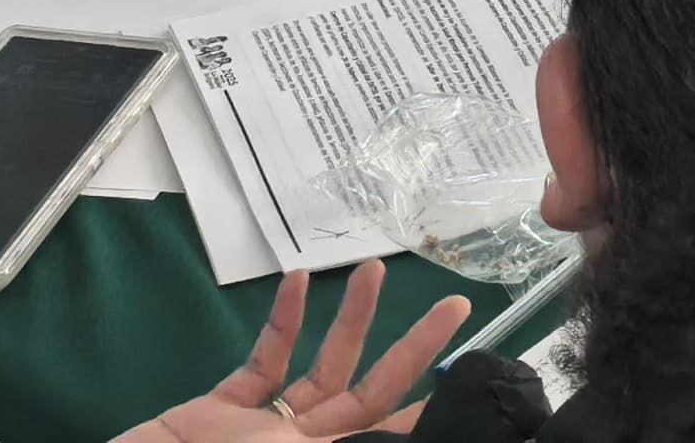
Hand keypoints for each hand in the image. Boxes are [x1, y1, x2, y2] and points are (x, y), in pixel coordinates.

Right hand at [112, 263, 469, 442]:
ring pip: (322, 367)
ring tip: (375, 269)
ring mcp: (261, 430)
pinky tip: (295, 282)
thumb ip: (345, 437)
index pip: (391, 436)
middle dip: (415, 350)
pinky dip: (280, 321)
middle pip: (372, 395)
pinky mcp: (219, 409)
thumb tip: (406, 425)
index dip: (430, 410)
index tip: (475, 372)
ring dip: (350, 318)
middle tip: (458, 306)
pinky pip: (261, 361)